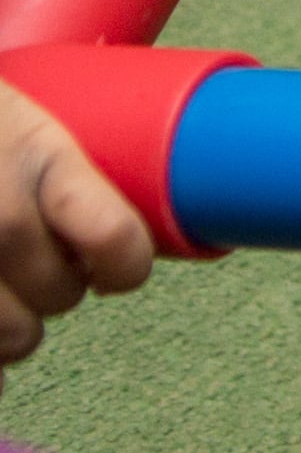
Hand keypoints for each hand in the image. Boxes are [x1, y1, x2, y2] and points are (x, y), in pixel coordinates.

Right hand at [0, 77, 153, 360]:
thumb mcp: (16, 113)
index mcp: (39, 158)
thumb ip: (63, 170)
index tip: (115, 261)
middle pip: (63, 296)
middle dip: (55, 284)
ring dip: (13, 324)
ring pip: (16, 340)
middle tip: (31, 256)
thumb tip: (136, 233)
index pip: (115, 239)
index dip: (124, 261)